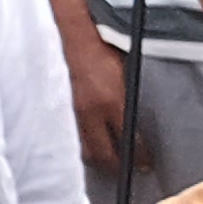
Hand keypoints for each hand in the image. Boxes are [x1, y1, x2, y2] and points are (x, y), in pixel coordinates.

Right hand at [60, 16, 131, 169]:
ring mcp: (71, 113)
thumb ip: (126, 98)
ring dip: (96, 159)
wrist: (68, 36)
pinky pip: (69, 137)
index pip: (129, 140)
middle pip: (103, 154)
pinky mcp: (57, 109)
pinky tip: (85, 146)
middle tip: (126, 167)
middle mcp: (90, 112)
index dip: (139, 157)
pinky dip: (78, 145)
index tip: (145, 163)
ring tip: (105, 160)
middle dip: (117, 166)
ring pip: (83, 150)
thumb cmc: (99, 49)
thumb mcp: (123, 72)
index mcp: (111, 101)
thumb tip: (133, 119)